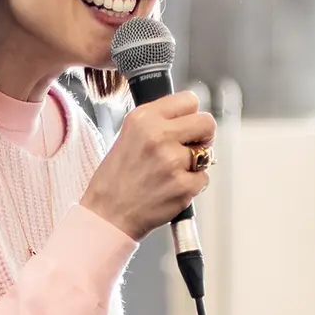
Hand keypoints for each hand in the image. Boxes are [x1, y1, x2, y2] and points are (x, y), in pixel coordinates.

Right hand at [79, 91, 215, 240]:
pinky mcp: (183, 185)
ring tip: (171, 173)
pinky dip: (192, 185)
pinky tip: (171, 189)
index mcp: (143, 118)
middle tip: (190, 148)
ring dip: (195, 164)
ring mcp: (172, 161)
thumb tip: (189, 118)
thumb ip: (158, 122)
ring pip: (207, 153)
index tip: (186, 126)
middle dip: (203, 136)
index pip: (189, 100)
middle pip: (206, 122)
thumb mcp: (128, 136)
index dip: (191, 115)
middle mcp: (158, 135)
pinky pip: (204, 178)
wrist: (107, 215)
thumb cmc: (116, 179)